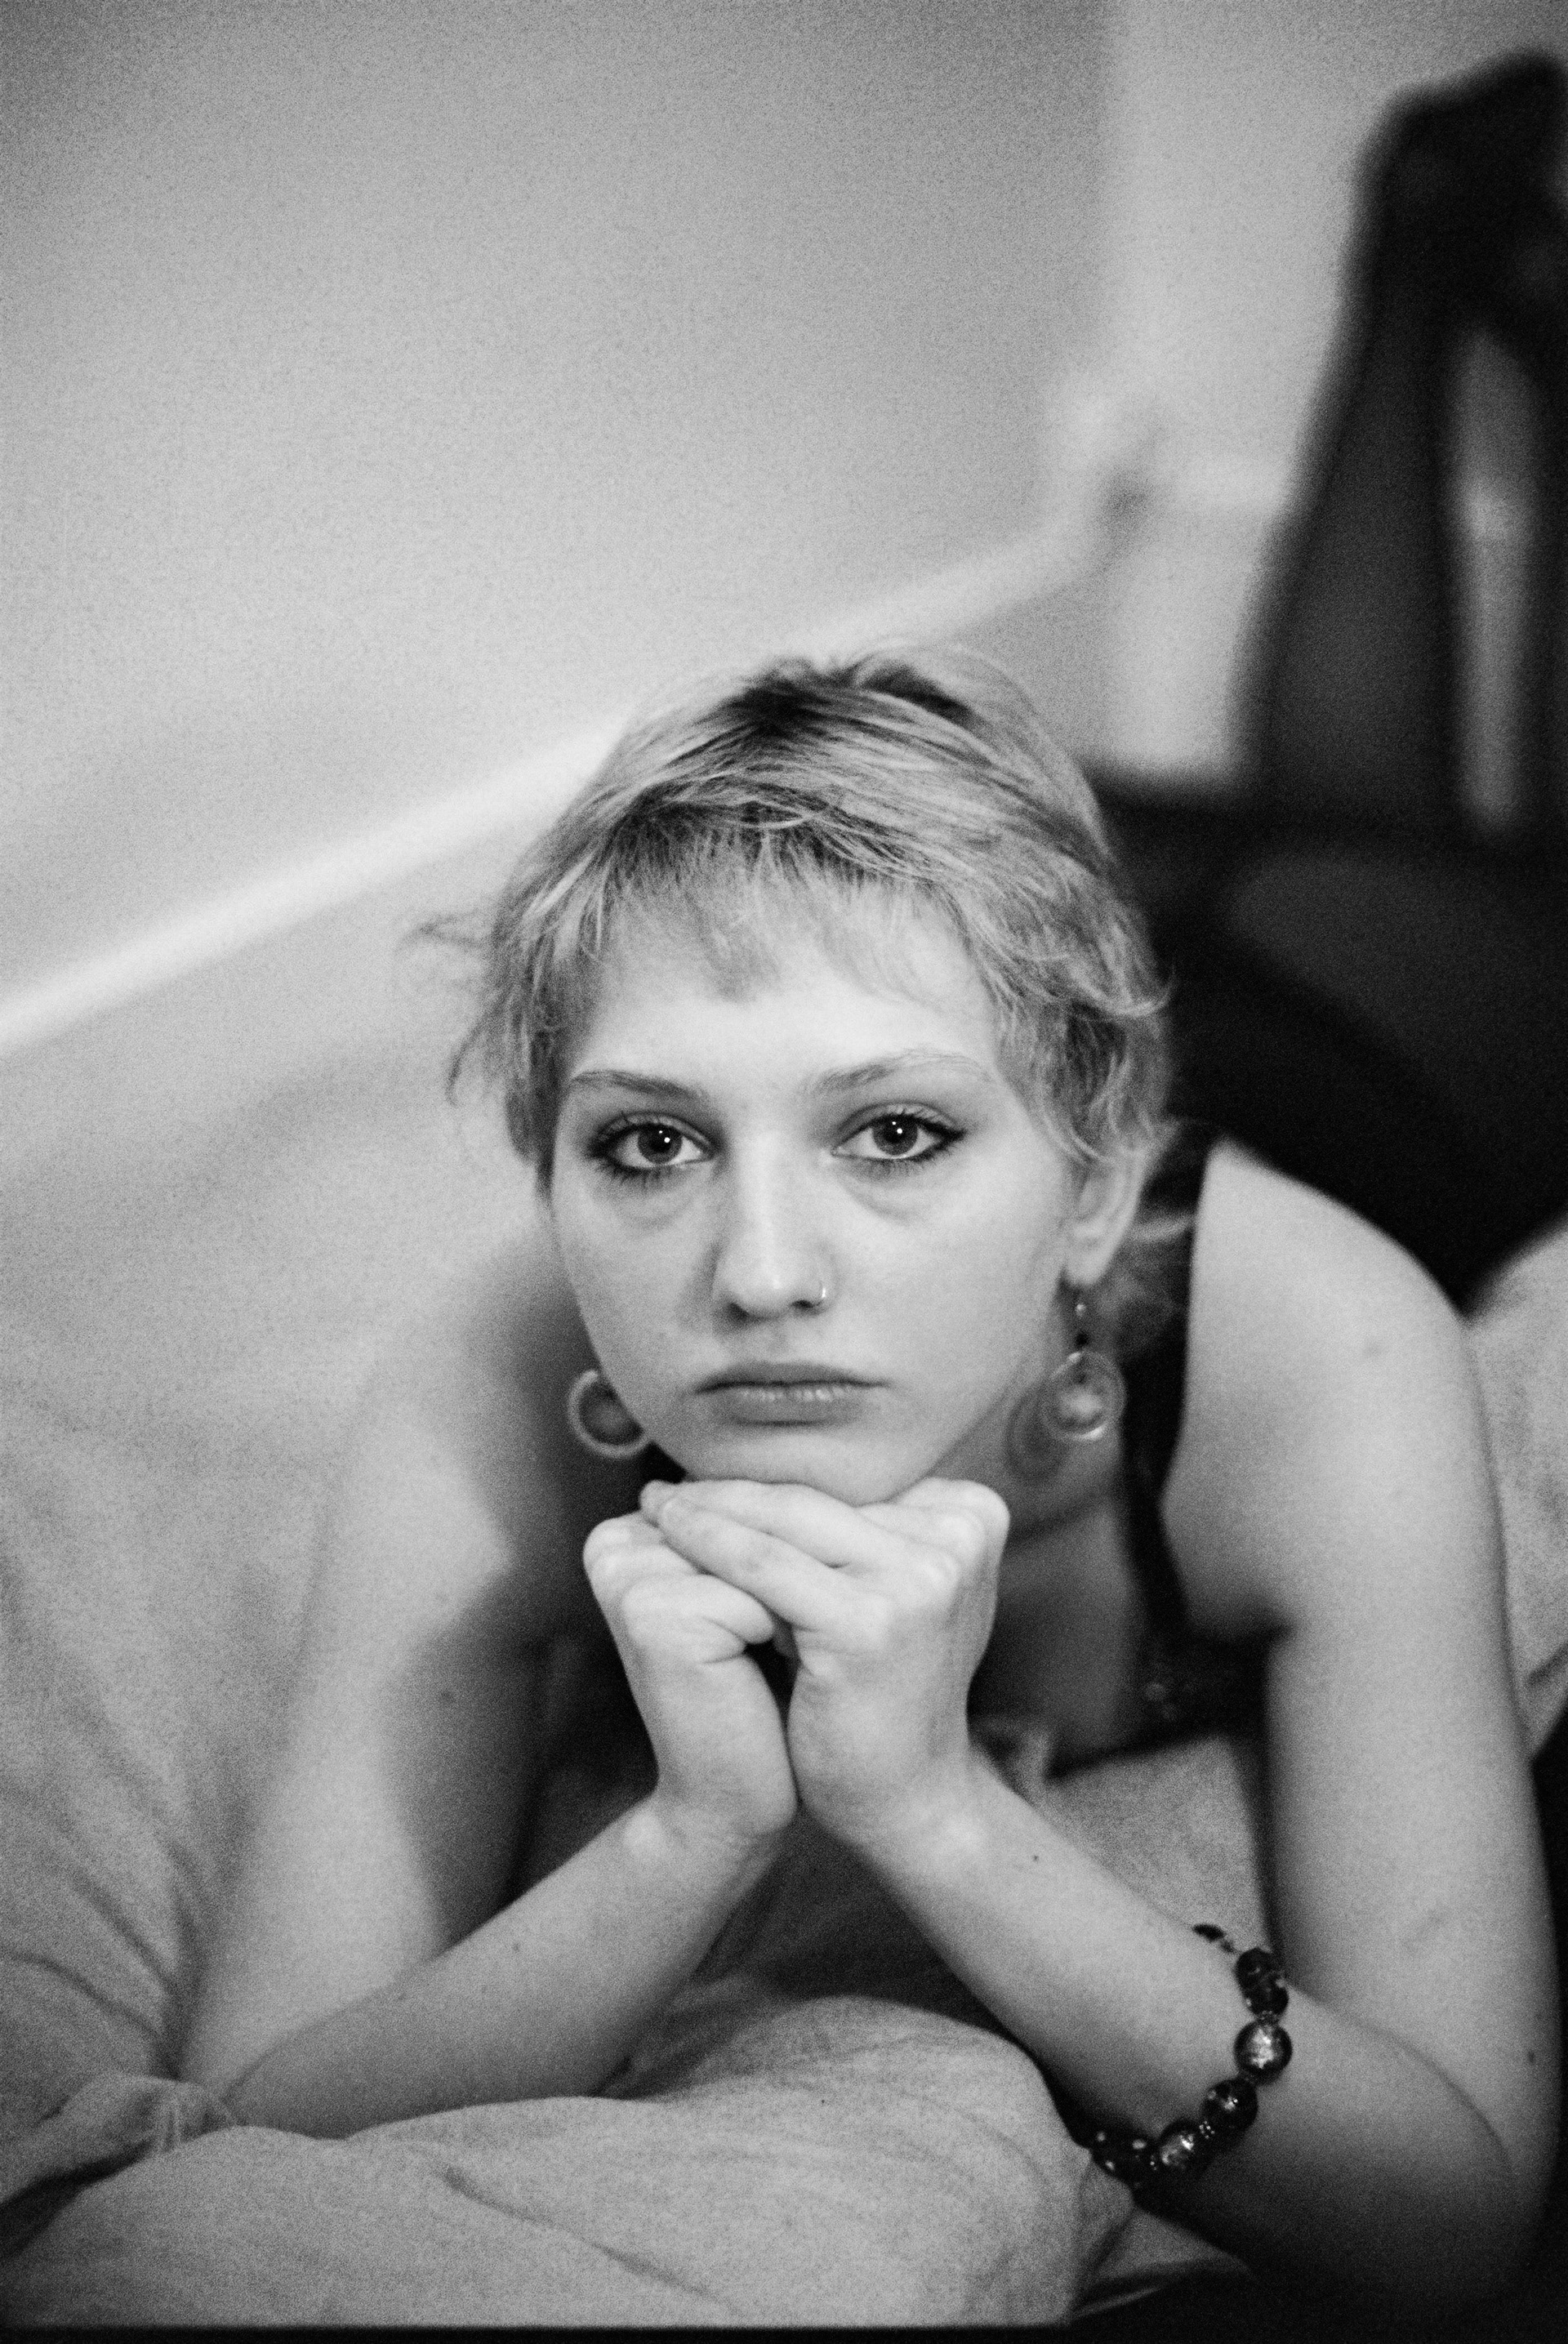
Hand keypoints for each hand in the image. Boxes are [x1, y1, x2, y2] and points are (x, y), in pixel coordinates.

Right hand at [583, 1511, 797, 1858]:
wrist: (736, 1796)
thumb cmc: (758, 1693)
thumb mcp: (753, 1599)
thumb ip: (754, 1533)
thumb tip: (806, 1468)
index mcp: (630, 1529)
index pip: (743, 1498)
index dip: (797, 1535)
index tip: (813, 1576)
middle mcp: (614, 1541)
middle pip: (749, 1517)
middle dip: (803, 1557)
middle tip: (816, 1620)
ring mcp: (625, 1572)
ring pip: (758, 1550)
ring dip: (802, 1591)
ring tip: (803, 1640)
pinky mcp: (649, 1611)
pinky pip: (754, 1593)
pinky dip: (786, 1629)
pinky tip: (779, 1667)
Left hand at [639, 1477, 1007, 1855]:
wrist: (907, 1798)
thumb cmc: (884, 1690)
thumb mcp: (893, 1592)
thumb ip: (866, 1532)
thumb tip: (775, 1463)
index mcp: (974, 1515)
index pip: (850, 1481)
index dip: (772, 1478)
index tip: (709, 1475)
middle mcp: (961, 1535)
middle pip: (818, 1497)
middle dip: (733, 1489)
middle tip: (666, 1485)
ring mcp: (921, 1577)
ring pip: (783, 1523)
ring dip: (707, 1510)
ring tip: (656, 1505)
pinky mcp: (872, 1620)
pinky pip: (763, 1567)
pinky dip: (707, 1547)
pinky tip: (668, 1539)